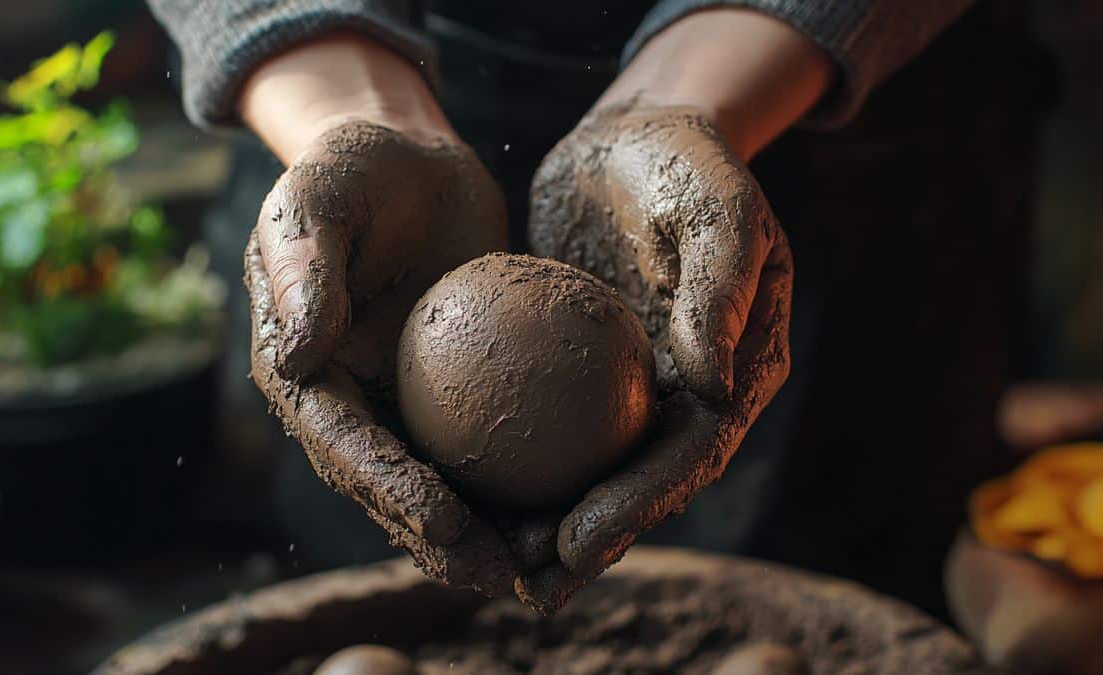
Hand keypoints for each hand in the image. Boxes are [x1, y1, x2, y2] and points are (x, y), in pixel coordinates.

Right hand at [241, 36, 516, 595]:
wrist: (411, 158)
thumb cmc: (357, 168)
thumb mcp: (319, 197)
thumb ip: (302, 269)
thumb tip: (298, 356)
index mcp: (304, 375)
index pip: (344, 445)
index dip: (389, 490)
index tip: (445, 520)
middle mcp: (350, 404)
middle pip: (395, 490)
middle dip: (446, 543)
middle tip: (507, 576)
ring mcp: (405, 405)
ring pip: (448, 484)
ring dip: (493, 534)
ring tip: (549, 566)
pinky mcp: (460, 393)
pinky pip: (494, 443)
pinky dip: (528, 481)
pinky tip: (580, 504)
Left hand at [521, 102, 792, 610]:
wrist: (634, 136)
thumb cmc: (684, 164)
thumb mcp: (716, 208)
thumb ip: (721, 287)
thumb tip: (715, 385)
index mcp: (737, 373)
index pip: (689, 456)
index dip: (637, 507)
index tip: (578, 544)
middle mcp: (687, 394)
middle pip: (636, 482)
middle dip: (584, 538)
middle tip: (522, 580)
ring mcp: (630, 385)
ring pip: (585, 463)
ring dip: (541, 515)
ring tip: (483, 556)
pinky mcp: (577, 368)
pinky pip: (540, 416)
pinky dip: (507, 453)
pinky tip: (453, 478)